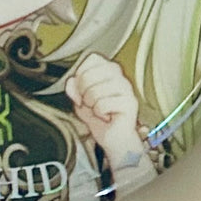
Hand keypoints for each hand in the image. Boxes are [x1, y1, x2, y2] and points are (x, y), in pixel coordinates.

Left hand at [65, 54, 152, 191]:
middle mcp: (119, 76)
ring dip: (92, 105)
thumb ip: (73, 88)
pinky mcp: (130, 103)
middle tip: (91, 103)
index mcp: (109, 71)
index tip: (83, 89)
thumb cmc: (101, 119)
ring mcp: (126, 89)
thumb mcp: (80, 101)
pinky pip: (102, 104)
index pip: (91, 59)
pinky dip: (100, 114)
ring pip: (94, 90)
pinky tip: (108, 116)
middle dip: (83, 92)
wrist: (115, 140)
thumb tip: (71, 82)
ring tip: (100, 111)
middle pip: (89, 74)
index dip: (81, 74)